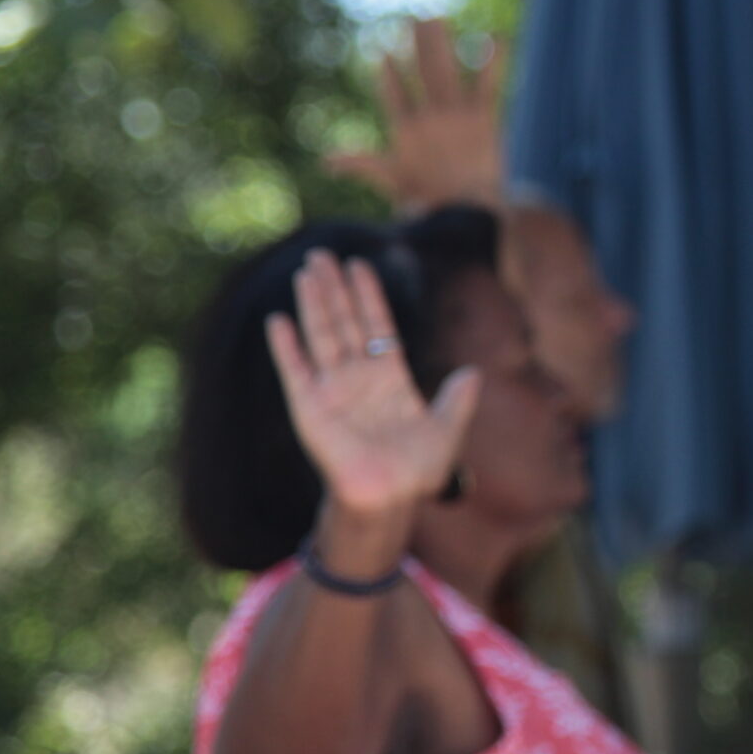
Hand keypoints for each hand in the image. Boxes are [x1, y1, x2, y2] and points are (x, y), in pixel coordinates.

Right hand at [265, 251, 481, 524]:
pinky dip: (286, 347)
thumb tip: (473, 373)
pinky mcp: (310, 408)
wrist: (390, 499)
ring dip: (313, 304)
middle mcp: (358, 379)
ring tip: (306, 271)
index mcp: (390, 378)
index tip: (360, 265)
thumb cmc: (418, 472)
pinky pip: (296, 371)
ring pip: (321, 336)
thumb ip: (458, 401)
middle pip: (344, 323)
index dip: (369, 296)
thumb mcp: (447, 431)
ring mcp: (333, 390)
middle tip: (323, 254)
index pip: (376, 326)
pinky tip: (278, 320)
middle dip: (335, 289)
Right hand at [326, 18, 508, 215]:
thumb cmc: (426, 200)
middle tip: (415, 18)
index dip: (388, 72)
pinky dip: (492, 62)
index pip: (394, 93)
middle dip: (417, 44)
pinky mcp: (485, 120)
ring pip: (447, 72)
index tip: (381, 49)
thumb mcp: (389, 179)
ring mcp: (458, 117)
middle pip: (421, 72)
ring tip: (437, 18)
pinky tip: (494, 38)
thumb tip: (325, 161)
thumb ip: (359, 163)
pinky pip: (489, 85)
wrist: (468, 215)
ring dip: (442, 43)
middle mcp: (430, 118)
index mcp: (406, 130)